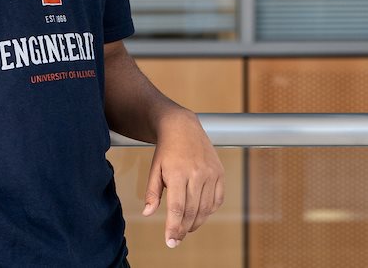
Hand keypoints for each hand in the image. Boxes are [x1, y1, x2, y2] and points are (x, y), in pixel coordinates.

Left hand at [141, 109, 224, 247]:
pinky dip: (209, 211)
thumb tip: (147, 213)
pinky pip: (217, 199)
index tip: (170, 241)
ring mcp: (210, 173)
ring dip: (196, 223)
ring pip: (206, 208)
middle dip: (183, 229)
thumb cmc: (166, 149)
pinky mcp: (219, 172)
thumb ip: (152, 192)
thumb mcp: (154, 168)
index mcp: (177, 172)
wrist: (182, 127)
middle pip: (192, 211)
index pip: (177, 208)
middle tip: (176, 239)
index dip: (174, 227)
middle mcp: (197, 173)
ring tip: (186, 228)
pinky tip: (200, 214)